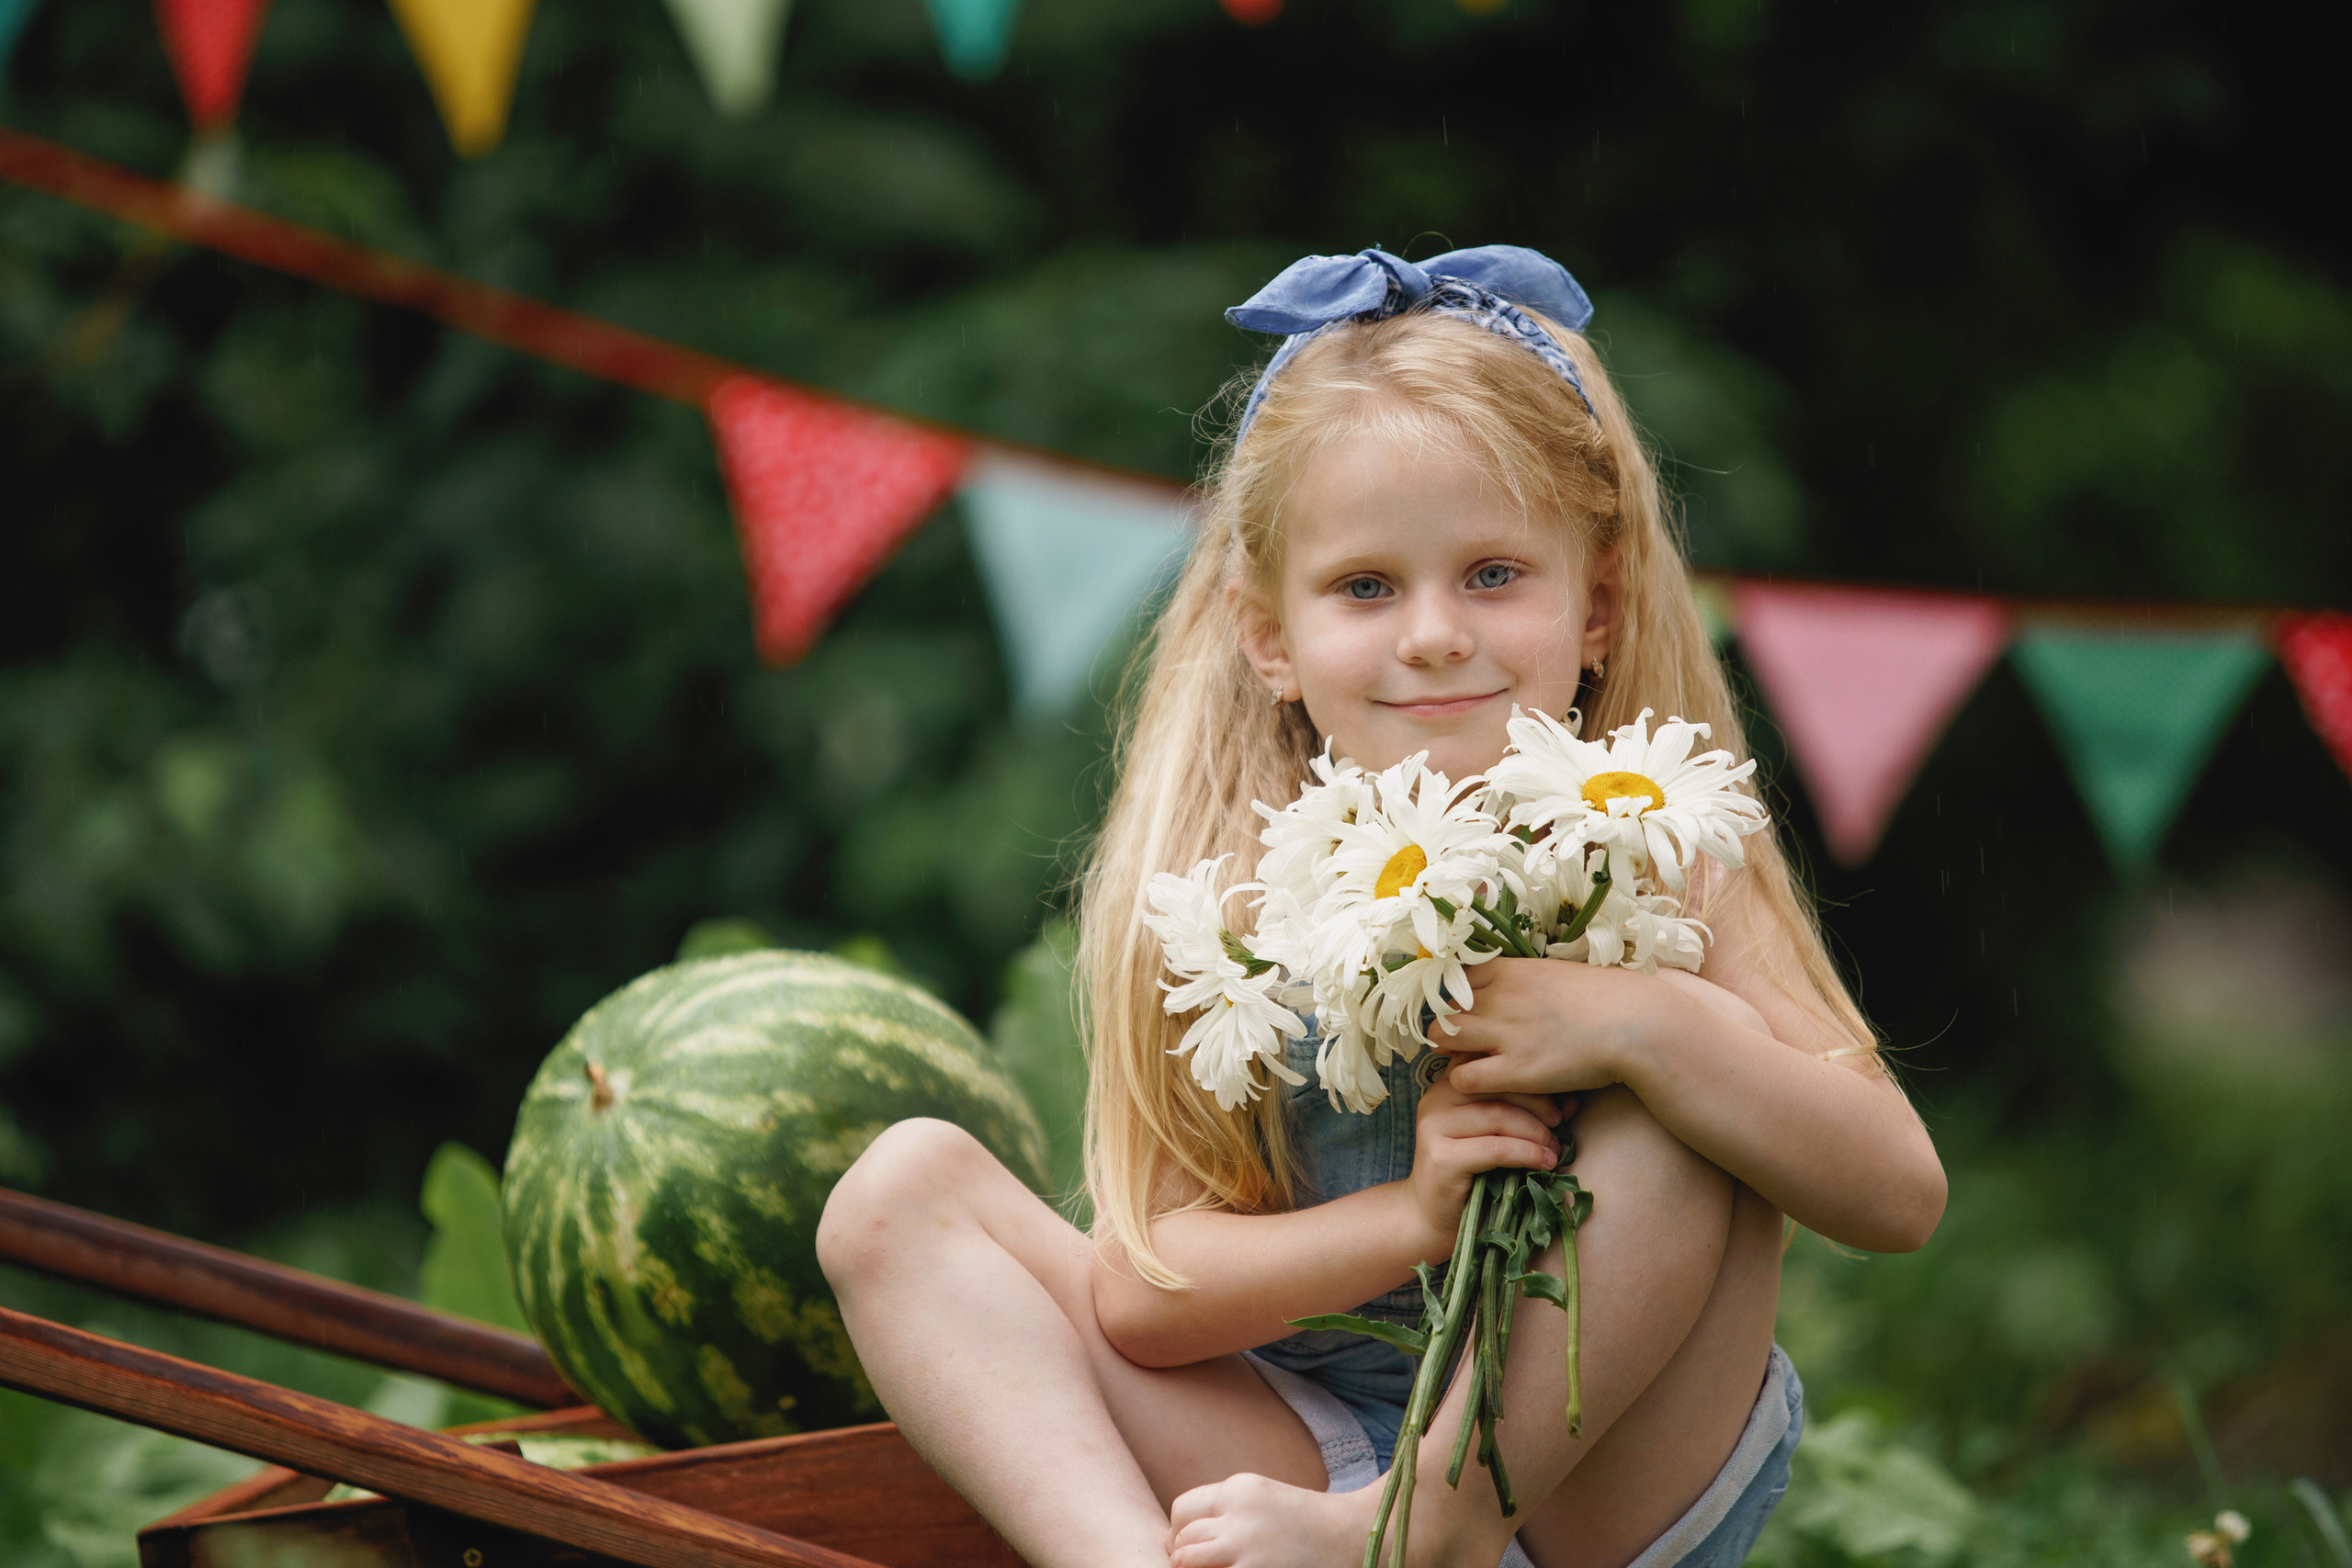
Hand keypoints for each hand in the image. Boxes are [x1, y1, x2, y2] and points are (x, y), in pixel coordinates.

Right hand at [1402, 1064, 1567, 1258]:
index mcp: (1449, 1084)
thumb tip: (1571, 1102)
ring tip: (1555, 1149)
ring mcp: (1434, 1126)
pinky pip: (1494, 1148)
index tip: (1558, 1101)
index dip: (1529, 1078)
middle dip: (1538, 1104)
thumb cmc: (1472, 1174)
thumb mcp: (1499, 1134)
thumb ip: (1525, 1112)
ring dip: (1535, 1132)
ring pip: (1498, 1115)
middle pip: (1497, 1085)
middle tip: (1560, 1126)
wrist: (1434, 1218)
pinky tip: (1544, 1163)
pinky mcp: (1441, 1157)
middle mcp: (1436, 1097)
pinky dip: (1526, 1154)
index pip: (1494, 1065)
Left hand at [1442, 956, 1680, 1097]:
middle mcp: (1499, 997)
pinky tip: (1488, 1084)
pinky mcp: (1516, 1069)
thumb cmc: (1608, 998)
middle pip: (1443, 1008)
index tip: (1472, 1013)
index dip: (1460, 999)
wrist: (1637, 1023)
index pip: (1456, 979)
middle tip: (1468, 1044)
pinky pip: (1463, 1077)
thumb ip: (1528, 980)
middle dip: (1449, 1026)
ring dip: (1452, 1052)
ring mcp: (1504, 1033)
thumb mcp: (1558, 973)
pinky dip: (1467, 1082)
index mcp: (1510, 970)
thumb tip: (1519, 988)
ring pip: (1442, 1038)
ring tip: (1474, 1063)